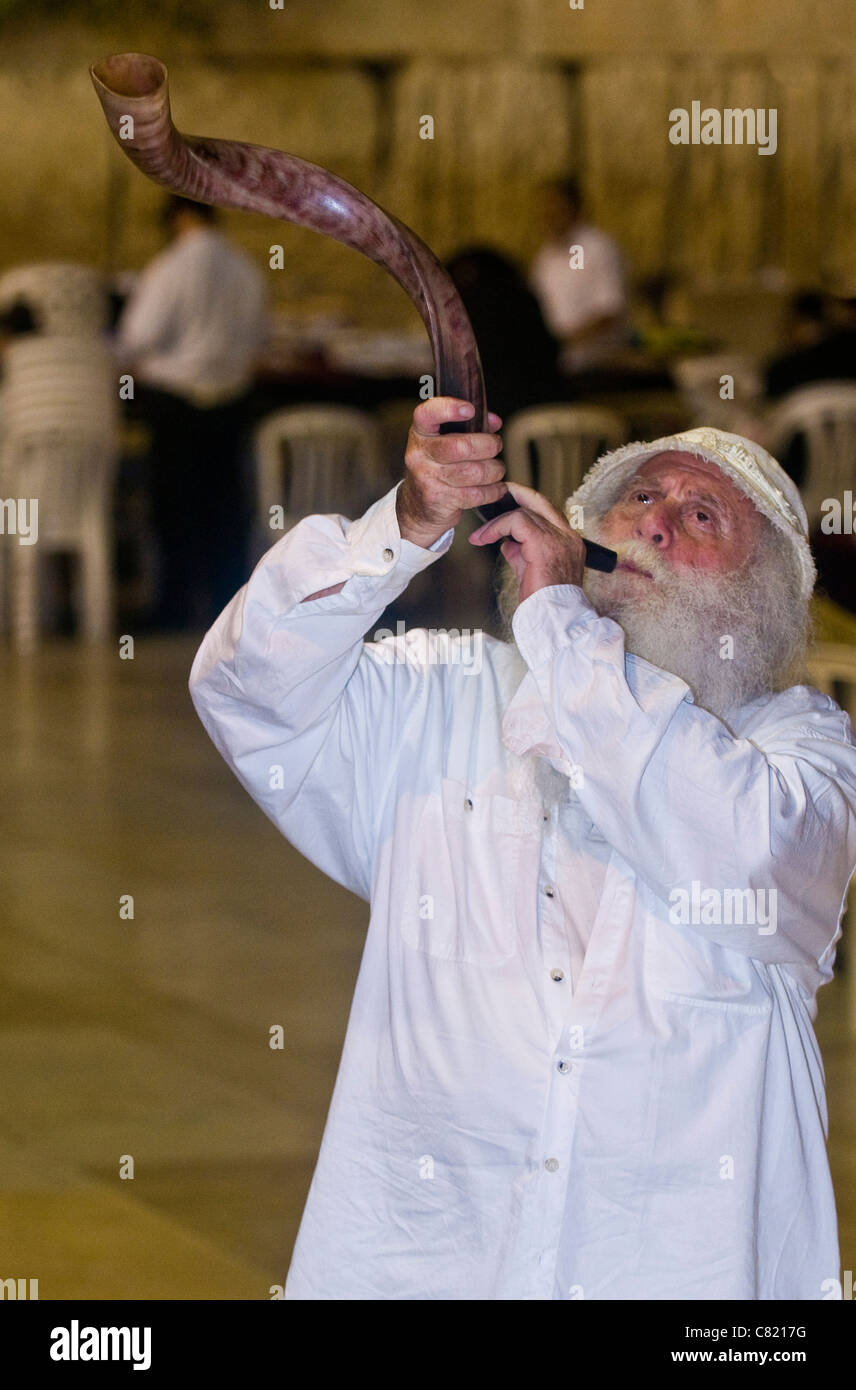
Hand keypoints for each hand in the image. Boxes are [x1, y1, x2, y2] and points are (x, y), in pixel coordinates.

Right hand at [397, 395, 505, 547]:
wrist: (417, 506)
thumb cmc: (437, 467)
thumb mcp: (444, 442)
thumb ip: (469, 427)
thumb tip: (494, 422)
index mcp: (420, 433)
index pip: (428, 414)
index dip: (449, 408)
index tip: (470, 410)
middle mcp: (419, 455)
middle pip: (462, 446)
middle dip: (489, 445)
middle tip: (496, 446)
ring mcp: (427, 479)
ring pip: (474, 472)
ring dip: (494, 470)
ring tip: (496, 469)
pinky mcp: (439, 500)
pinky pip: (476, 494)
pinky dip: (493, 491)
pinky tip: (496, 488)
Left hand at [468, 479, 585, 602]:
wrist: (555, 618)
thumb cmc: (544, 602)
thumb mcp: (531, 571)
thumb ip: (521, 552)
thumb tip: (506, 542)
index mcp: (569, 542)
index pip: (548, 512)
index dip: (526, 504)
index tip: (506, 507)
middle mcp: (568, 537)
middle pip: (540, 502)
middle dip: (516, 494)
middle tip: (496, 496)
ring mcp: (559, 538)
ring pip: (524, 512)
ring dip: (496, 522)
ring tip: (480, 536)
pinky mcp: (543, 544)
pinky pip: (516, 521)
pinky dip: (497, 527)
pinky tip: (484, 538)